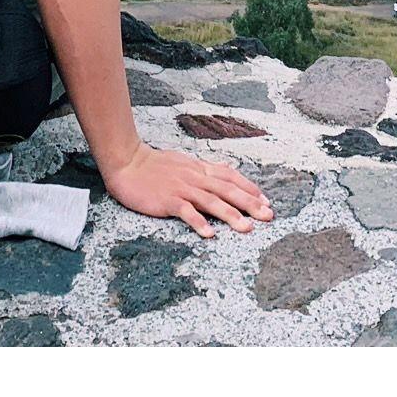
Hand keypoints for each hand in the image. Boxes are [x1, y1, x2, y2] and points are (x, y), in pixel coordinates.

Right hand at [105, 144, 272, 237]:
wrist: (127, 162)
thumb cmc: (154, 165)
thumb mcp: (184, 162)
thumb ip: (204, 169)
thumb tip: (225, 170)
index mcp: (199, 169)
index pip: (230, 176)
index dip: (249, 188)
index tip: (266, 201)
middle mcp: (195, 177)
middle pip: (227, 190)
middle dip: (250, 204)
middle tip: (268, 216)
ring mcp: (182, 188)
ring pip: (211, 201)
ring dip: (231, 215)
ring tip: (247, 228)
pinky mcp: (167, 200)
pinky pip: (186, 211)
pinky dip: (198, 222)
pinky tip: (209, 233)